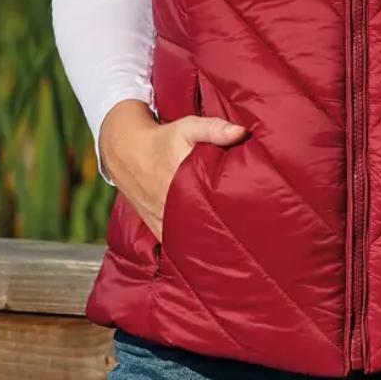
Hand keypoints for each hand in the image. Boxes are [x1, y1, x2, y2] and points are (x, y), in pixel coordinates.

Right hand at [98, 99, 245, 242]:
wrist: (128, 152)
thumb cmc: (164, 139)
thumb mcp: (188, 128)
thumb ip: (214, 129)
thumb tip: (241, 132)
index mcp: (183, 180)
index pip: (215, 200)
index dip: (235, 206)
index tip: (252, 211)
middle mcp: (172, 204)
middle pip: (206, 222)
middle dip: (227, 226)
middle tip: (249, 229)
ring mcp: (164, 219)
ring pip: (192, 237)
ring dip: (210, 240)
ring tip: (233, 245)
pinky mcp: (158, 227)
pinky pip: (176, 244)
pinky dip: (191, 247)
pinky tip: (208, 251)